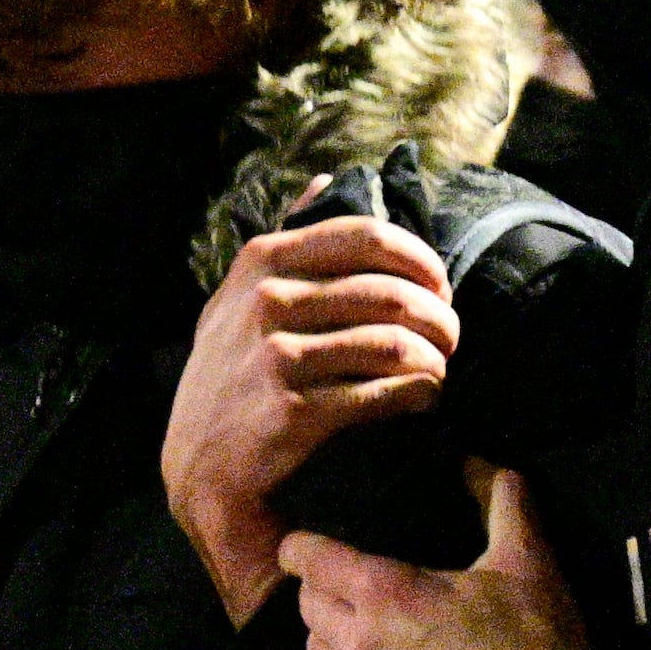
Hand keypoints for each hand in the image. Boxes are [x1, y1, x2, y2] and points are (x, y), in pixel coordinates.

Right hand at [166, 210, 462, 623]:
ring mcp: (278, 357)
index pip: (366, 236)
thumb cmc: (230, 378)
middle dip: (438, 316)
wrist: (201, 469)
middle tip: (449, 336)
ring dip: (434, 357)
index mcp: (261, 263)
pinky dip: (419, 393)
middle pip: (390, 293)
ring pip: (394, 343)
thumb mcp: (238, 298)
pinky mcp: (294, 410)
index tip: (438, 284)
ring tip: (439, 367)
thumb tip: (325, 180)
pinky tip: (423, 398)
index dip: (420, 258)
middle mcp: (267, 302)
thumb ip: (286, 239)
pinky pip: (385, 392)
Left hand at [285, 465, 642, 649]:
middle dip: (316, 591)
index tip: (302, 545)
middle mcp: (364, 648)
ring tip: (348, 631)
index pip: (310, 560)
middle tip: (336, 585)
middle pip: (306, 610)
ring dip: (325, 640)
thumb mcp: (527, 560)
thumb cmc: (540, 642)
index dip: (301, 547)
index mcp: (388, 595)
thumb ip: (502, 502)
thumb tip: (485, 462)